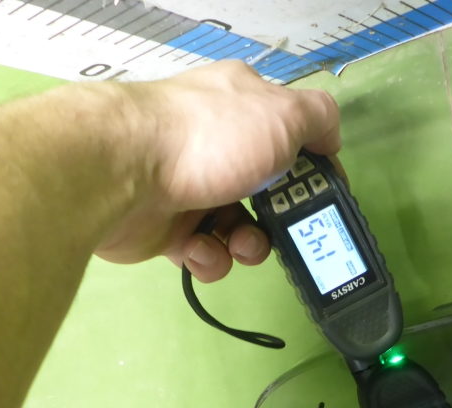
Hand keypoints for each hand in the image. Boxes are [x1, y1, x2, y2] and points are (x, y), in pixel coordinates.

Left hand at [94, 61, 340, 282]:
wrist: (122, 172)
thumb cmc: (210, 139)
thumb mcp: (282, 114)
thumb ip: (317, 119)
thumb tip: (330, 135)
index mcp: (243, 106)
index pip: (291, 136)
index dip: (312, 168)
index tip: (325, 195)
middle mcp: (217, 143)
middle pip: (268, 190)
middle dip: (281, 217)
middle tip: (284, 230)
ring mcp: (190, 186)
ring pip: (238, 227)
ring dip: (248, 244)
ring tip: (238, 244)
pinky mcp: (166, 227)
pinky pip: (204, 252)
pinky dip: (210, 257)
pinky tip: (199, 248)